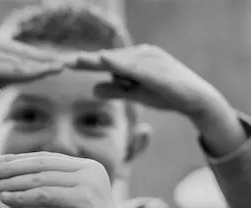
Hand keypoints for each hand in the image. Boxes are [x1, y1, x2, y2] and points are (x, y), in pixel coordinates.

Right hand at [0, 31, 65, 86]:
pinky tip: (48, 72)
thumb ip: (7, 78)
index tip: (64, 63)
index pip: (21, 52)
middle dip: (48, 58)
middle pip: (24, 52)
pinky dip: (30, 71)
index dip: (43, 58)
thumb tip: (27, 77)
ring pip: (20, 59)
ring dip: (43, 63)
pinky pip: (10, 67)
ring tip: (64, 67)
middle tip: (73, 62)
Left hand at [0, 153, 120, 207]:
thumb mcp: (67, 203)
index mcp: (87, 167)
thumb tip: (14, 177)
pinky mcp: (86, 202)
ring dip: (10, 183)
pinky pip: (46, 195)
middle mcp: (92, 170)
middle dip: (8, 169)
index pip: (45, 158)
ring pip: (40, 179)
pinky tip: (4, 199)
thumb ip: (51, 187)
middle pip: (40, 165)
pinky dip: (22, 196)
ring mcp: (91, 185)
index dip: (16, 160)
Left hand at [66, 44, 223, 123]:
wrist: (196, 100)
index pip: (106, 62)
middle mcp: (142, 55)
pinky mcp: (158, 70)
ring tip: (77, 60)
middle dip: (86, 59)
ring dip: (98, 59)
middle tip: (63, 61)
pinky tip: (105, 61)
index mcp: (135, 60)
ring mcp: (151, 60)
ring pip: (119, 60)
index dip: (85, 63)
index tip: (63, 65)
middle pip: (109, 57)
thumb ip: (116, 90)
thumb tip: (93, 89)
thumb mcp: (135, 94)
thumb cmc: (166, 95)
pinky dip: (120, 63)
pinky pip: (136, 67)